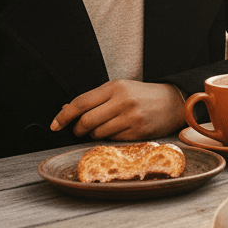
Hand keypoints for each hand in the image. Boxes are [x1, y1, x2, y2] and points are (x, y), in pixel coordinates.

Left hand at [51, 80, 184, 139]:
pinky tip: (118, 130)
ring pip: (97, 133)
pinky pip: (112, 140)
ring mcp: (131, 118)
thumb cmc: (142, 95)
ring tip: (103, 127)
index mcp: (115, 87)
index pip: (81, 103)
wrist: (173, 102)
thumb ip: (94, 100)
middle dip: (77, 129)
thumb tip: (66, 111)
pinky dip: (109, 138)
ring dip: (93, 134)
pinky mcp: (137, 133)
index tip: (54, 125)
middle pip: (86, 121)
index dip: (64, 116)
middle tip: (78, 129)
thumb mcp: (119, 89)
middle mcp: (122, 101)